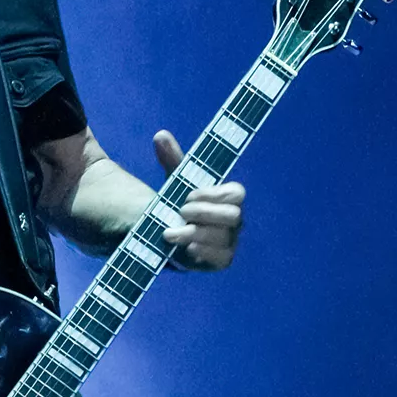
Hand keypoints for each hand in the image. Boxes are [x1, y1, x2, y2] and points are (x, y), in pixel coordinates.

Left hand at [153, 130, 244, 270]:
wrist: (172, 233)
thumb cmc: (180, 203)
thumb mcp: (176, 182)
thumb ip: (173, 160)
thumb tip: (160, 135)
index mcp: (230, 198)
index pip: (237, 193)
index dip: (213, 194)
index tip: (188, 195)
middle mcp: (235, 220)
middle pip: (234, 216)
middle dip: (205, 214)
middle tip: (181, 212)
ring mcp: (230, 241)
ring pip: (223, 238)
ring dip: (196, 234)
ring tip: (170, 232)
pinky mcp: (221, 260)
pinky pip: (219, 259)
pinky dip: (201, 253)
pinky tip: (184, 249)